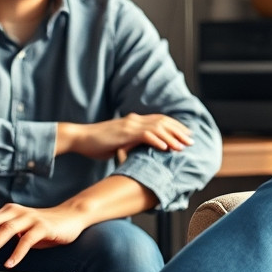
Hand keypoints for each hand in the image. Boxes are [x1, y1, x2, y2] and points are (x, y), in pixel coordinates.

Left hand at [0, 203, 87, 267]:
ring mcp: (30, 218)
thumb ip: (2, 233)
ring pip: (6, 229)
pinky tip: (10, 263)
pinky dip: (17, 252)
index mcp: (7, 211)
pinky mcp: (43, 227)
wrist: (71, 217)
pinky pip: (27, 240)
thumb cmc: (42, 226)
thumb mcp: (19, 228)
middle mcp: (16, 211)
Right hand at [58, 114, 193, 160]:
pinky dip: (156, 141)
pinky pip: (144, 136)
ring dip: (171, 137)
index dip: (175, 126)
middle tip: (191, 140)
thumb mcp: (118, 143)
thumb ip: (130, 144)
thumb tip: (139, 151)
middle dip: (179, 131)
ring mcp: (129, 126)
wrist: (80, 138)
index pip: (160, 120)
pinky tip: (165, 148)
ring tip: (182, 146)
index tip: (186, 134)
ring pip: (157, 128)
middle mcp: (134, 120)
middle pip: (162, 122)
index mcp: (134, 121)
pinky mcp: (123, 133)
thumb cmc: (97, 143)